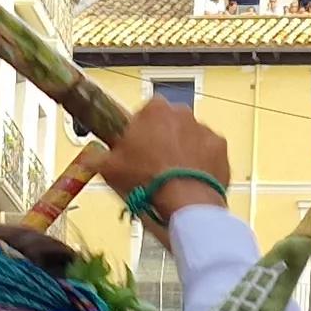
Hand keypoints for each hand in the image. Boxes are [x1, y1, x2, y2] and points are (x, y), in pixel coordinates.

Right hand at [97, 97, 229, 209]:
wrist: (184, 201)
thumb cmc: (146, 180)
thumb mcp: (109, 169)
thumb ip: (98, 156)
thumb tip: (90, 157)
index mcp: (154, 109)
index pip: (144, 113)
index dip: (139, 132)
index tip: (136, 149)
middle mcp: (182, 112)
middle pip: (169, 123)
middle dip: (163, 139)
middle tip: (154, 165)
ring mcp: (204, 128)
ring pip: (190, 137)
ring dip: (183, 151)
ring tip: (174, 177)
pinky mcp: (220, 147)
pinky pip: (208, 152)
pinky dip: (202, 162)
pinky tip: (192, 179)